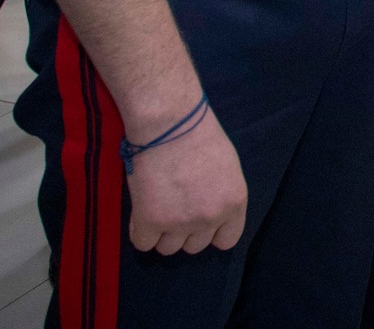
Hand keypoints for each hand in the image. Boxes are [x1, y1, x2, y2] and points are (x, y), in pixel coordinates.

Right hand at [123, 103, 247, 254]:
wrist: (169, 124)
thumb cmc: (198, 135)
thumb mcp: (226, 168)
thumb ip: (220, 195)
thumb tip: (208, 213)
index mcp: (234, 202)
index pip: (226, 240)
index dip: (211, 233)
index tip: (199, 223)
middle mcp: (210, 217)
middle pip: (194, 246)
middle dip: (183, 231)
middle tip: (173, 206)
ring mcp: (181, 222)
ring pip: (168, 248)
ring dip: (161, 233)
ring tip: (157, 204)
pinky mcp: (151, 221)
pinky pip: (143, 243)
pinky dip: (140, 232)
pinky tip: (141, 211)